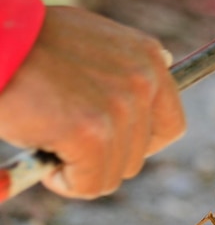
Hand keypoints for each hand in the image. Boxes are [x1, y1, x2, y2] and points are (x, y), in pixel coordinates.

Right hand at [0, 6, 184, 198]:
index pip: (171, 123)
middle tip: (69, 142)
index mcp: (148, 58)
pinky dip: (65, 181)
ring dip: (82, 168)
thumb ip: (124, 66)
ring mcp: (121, 107)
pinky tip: (43, 157)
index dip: (142, 143)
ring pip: (116, 171)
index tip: (113, 145)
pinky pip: (91, 182)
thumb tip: (144, 92)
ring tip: (51, 140)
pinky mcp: (92, 133)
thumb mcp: (95, 42)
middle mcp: (144, 81)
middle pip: (140, 152)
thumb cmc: (32, 42)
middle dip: (104, 156)